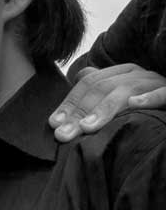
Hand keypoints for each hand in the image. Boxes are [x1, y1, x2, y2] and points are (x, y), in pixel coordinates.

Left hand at [51, 63, 165, 140]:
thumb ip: (94, 102)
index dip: (70, 103)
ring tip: (87, 127)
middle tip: (63, 134)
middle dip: (80, 112)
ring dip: (105, 109)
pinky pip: (163, 92)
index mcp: (121, 74)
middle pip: (103, 88)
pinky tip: (135, 103)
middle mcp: (136, 75)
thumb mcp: (118, 101)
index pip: (89, 84)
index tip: (54, 124)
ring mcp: (155, 82)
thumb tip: (61, 117)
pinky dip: (150, 97)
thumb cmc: (145, 106)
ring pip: (127, 90)